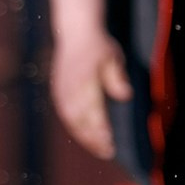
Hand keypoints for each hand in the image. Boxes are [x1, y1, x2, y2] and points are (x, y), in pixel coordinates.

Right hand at [50, 32, 130, 159]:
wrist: (75, 33)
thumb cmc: (99, 46)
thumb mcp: (113, 57)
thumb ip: (117, 77)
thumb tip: (125, 95)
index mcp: (84, 79)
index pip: (92, 109)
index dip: (100, 127)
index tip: (110, 140)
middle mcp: (70, 88)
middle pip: (80, 120)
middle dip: (93, 139)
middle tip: (108, 152)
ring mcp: (62, 91)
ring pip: (71, 121)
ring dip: (84, 137)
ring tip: (100, 149)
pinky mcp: (58, 92)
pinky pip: (66, 116)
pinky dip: (76, 129)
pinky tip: (87, 137)